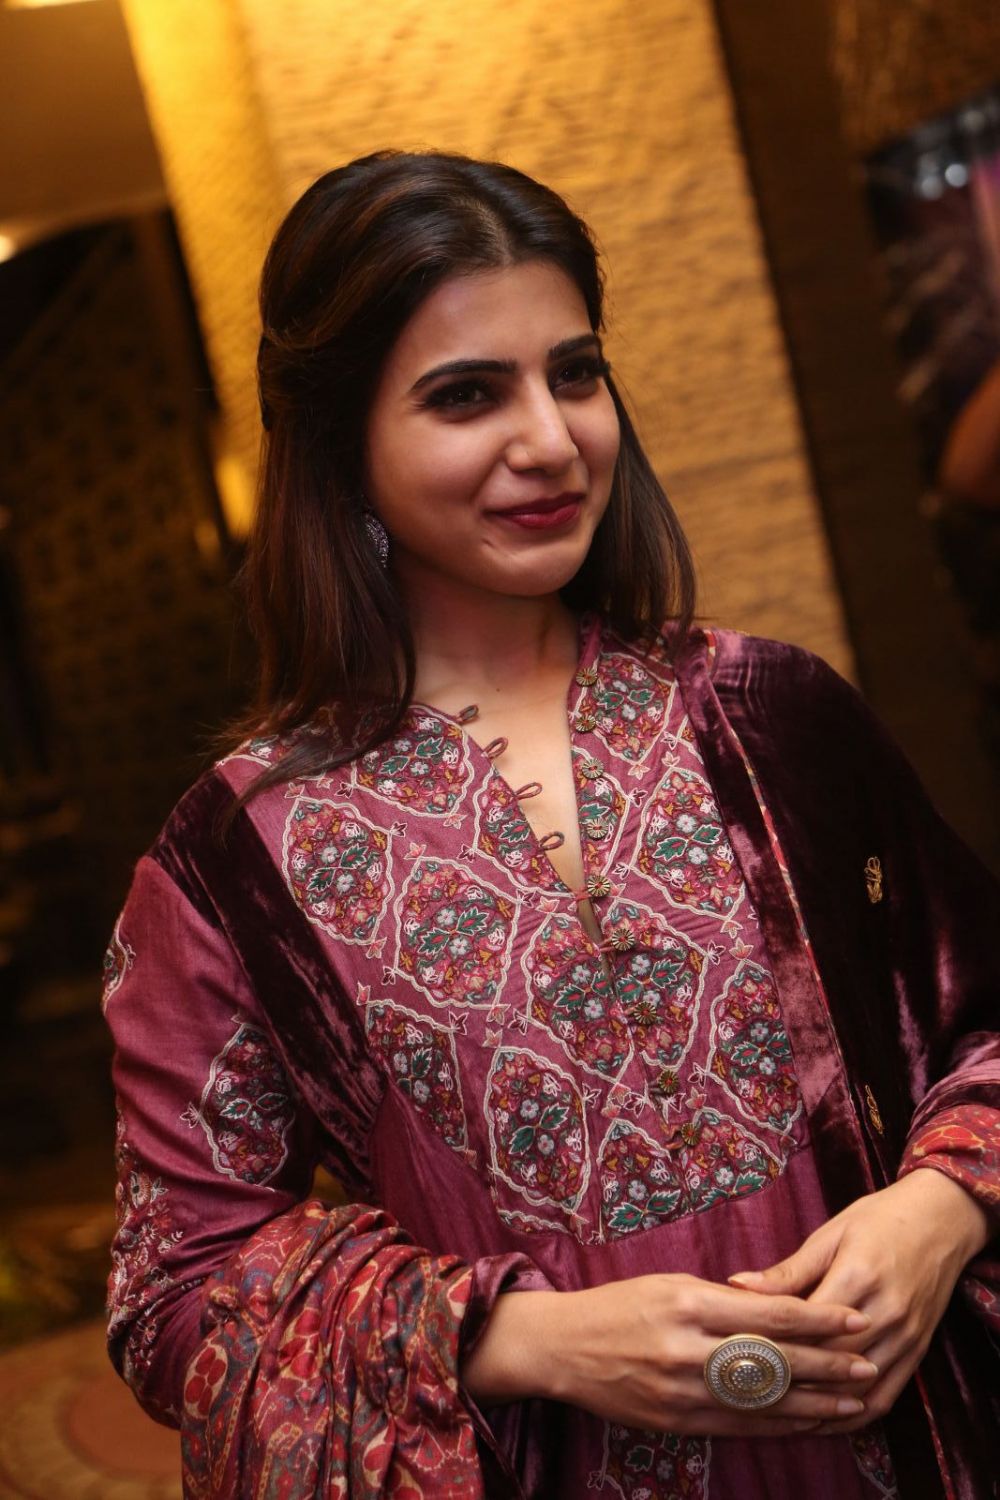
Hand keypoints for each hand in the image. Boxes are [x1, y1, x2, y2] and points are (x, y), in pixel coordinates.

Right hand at [462, 1271, 875, 1436]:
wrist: (563, 1349)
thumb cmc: (618, 1306)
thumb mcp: (669, 1285)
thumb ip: (722, 1299)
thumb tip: (776, 1306)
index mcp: (690, 1304)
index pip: (770, 1314)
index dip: (818, 1319)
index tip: (852, 1318)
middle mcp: (690, 1350)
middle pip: (775, 1360)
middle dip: (828, 1365)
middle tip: (866, 1363)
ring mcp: (684, 1392)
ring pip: (765, 1401)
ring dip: (814, 1404)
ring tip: (852, 1401)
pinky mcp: (678, 1423)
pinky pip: (740, 1427)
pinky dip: (778, 1426)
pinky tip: (807, 1424)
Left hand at [729, 1168, 990, 1432]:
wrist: (941, 1220)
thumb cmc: (878, 1220)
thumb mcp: (830, 1235)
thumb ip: (788, 1271)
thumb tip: (736, 1284)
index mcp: (857, 1276)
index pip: (808, 1326)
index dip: (773, 1345)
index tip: (737, 1359)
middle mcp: (885, 1312)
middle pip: (832, 1362)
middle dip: (791, 1381)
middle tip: (749, 1395)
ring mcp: (905, 1336)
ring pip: (857, 1387)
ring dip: (819, 1408)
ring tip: (777, 1417)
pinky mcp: (917, 1351)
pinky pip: (886, 1396)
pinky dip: (854, 1415)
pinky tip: (824, 1421)